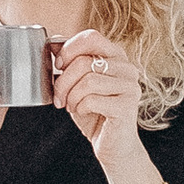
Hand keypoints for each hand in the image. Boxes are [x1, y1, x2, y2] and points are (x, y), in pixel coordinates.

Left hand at [54, 29, 146, 183]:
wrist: (114, 146)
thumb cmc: (95, 113)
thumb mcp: (79, 84)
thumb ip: (71, 63)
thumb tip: (53, 42)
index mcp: (116, 57)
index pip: (92, 37)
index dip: (69, 49)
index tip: (58, 66)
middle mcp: (127, 68)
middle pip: (85, 61)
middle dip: (63, 81)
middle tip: (59, 97)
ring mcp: (130, 86)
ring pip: (87, 81)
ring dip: (71, 97)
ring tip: (71, 106)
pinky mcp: (127, 106)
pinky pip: (92, 99)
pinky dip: (80, 107)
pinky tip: (83, 112)